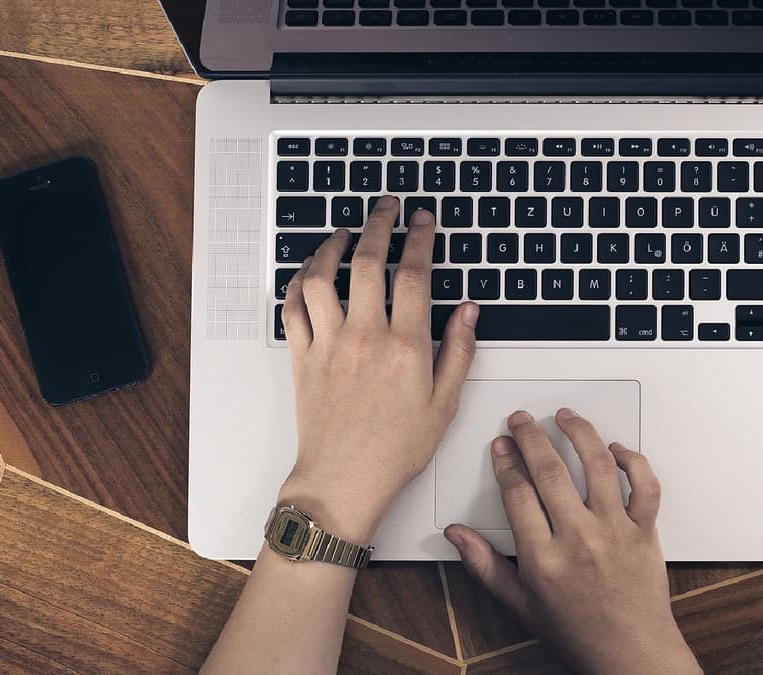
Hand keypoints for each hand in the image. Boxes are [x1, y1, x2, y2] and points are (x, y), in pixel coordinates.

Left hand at [278, 196, 478, 541]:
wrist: (344, 480)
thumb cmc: (395, 449)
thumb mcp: (444, 404)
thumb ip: (459, 351)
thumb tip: (469, 311)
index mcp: (406, 347)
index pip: (414, 275)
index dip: (420, 239)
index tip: (422, 220)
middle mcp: (365, 337)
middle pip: (368, 262)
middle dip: (379, 224)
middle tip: (386, 207)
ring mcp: (329, 344)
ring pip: (322, 277)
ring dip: (331, 246)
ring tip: (344, 232)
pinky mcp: (302, 356)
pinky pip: (293, 307)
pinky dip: (298, 282)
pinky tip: (310, 272)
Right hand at [444, 409, 701, 674]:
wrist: (631, 656)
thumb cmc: (579, 633)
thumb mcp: (520, 605)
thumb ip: (485, 566)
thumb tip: (457, 536)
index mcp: (543, 558)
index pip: (517, 492)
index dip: (505, 461)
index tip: (501, 446)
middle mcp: (579, 539)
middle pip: (550, 470)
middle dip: (531, 436)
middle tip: (522, 420)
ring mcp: (615, 532)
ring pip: (598, 466)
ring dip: (579, 433)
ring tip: (566, 417)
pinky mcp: (645, 531)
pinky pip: (645, 486)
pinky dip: (633, 461)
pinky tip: (616, 449)